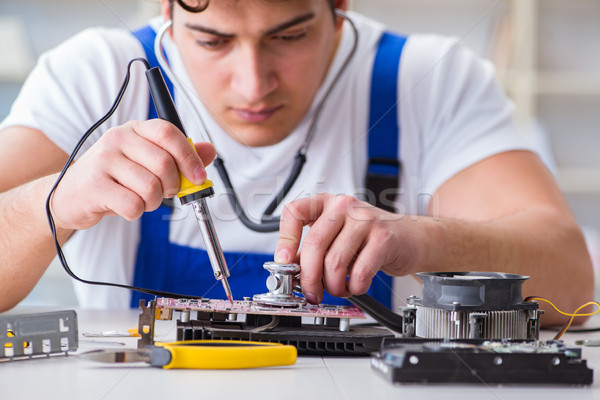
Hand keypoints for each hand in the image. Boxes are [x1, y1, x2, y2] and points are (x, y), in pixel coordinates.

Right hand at [50, 119, 215, 229]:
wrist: (70, 195)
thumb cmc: (114, 178)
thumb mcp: (146, 162)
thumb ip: (179, 156)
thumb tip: (209, 150)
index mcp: (134, 129)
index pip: (169, 133)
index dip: (190, 157)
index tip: (199, 177)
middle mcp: (117, 139)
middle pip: (164, 164)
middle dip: (173, 186)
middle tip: (166, 192)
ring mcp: (103, 161)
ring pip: (151, 187)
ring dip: (154, 202)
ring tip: (141, 199)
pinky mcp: (94, 185)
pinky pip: (134, 205)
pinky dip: (137, 212)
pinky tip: (125, 206)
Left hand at [275, 193, 415, 303]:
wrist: (413, 237)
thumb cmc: (372, 238)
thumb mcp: (338, 236)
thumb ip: (314, 248)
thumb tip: (289, 269)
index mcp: (327, 203)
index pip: (295, 212)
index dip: (285, 239)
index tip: (284, 262)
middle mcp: (343, 206)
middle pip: (314, 245)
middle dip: (309, 277)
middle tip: (311, 292)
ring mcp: (365, 220)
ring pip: (335, 262)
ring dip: (333, 286)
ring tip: (339, 289)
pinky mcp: (384, 237)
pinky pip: (360, 271)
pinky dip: (355, 286)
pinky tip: (357, 285)